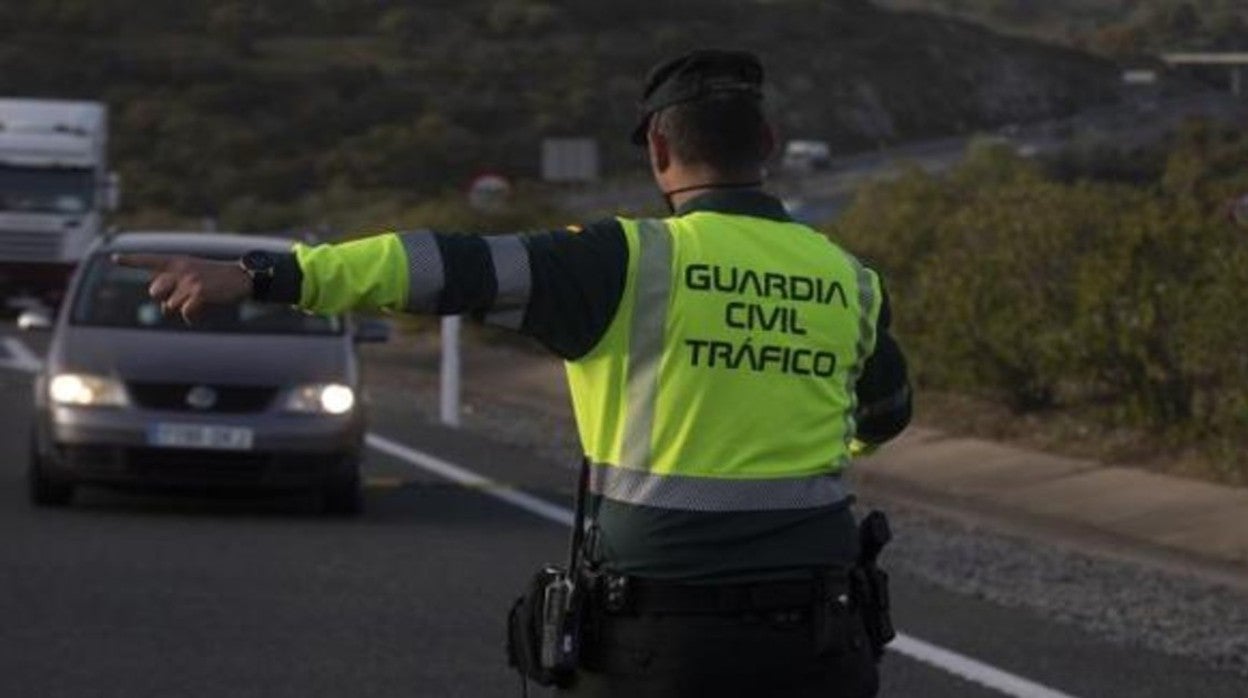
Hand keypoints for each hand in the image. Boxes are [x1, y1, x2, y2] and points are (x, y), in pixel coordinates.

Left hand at [112, 253, 251, 323]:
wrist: (242, 278)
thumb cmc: (217, 279)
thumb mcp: (194, 273)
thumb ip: (174, 284)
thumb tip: (164, 309)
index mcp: (177, 261)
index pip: (149, 259)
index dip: (131, 260)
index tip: (113, 258)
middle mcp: (179, 269)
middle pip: (154, 292)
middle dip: (165, 301)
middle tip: (183, 299)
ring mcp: (188, 280)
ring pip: (170, 307)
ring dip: (183, 311)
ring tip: (200, 304)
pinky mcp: (198, 293)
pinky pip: (185, 314)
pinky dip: (193, 318)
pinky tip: (204, 312)